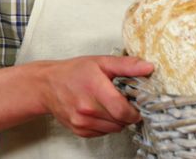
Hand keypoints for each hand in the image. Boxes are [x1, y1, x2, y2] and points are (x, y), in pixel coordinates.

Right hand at [37, 55, 152, 137]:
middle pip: (120, 121)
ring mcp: (82, 122)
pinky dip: (106, 124)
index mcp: (95, 89)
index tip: (137, 105)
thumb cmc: (74, 72)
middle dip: (127, 114)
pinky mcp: (79, 130)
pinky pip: (102, 133)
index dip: (135, 111)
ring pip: (113, 129)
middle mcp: (87, 109)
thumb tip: (148, 68)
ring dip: (117, 120)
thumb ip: (126, 65)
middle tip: (124, 101)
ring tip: (110, 105)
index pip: (123, 111)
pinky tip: (100, 111)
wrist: (47, 85)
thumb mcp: (101, 62)